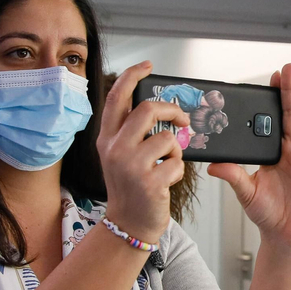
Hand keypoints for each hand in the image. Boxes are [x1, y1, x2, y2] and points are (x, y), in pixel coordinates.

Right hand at [95, 62, 190, 242]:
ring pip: (168, 138)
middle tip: (183, 118)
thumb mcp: (120, 155)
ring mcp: (131, 165)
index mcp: (107, 138)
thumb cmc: (130, 187)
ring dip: (176, 150)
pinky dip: (178, 171)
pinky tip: (166, 181)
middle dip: (172, 110)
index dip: (132, 76)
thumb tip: (161, 108)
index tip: (148, 66)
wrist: (128, 223)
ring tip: (167, 164)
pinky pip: (177, 162)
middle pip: (148, 110)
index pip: (116, 97)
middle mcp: (115, 149)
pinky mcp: (149, 182)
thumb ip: (132, 131)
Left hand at [209, 64, 290, 249]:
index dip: (272, 99)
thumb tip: (215, 166)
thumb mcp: (246, 193)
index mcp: (272, 153)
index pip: (271, 120)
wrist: (284, 236)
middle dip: (289, 92)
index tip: (270, 78)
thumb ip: (234, 176)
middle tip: (288, 68)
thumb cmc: (266, 215)